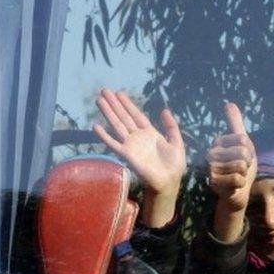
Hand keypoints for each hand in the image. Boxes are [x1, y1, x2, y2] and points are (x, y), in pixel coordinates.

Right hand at [93, 89, 184, 227]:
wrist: (169, 182)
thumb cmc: (174, 165)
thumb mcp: (177, 142)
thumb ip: (171, 126)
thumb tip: (164, 110)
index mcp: (150, 133)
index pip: (136, 115)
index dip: (128, 104)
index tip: (119, 93)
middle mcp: (138, 137)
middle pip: (124, 117)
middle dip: (114, 104)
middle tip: (104, 90)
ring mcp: (131, 145)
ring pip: (117, 126)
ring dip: (108, 114)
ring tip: (99, 101)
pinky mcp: (127, 155)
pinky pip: (113, 144)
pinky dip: (104, 136)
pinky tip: (96, 126)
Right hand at [207, 103, 255, 213]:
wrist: (237, 192)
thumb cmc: (240, 168)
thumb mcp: (243, 144)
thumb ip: (236, 125)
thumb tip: (229, 103)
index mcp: (218, 142)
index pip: (244, 140)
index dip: (250, 151)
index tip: (243, 158)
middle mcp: (211, 153)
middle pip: (243, 153)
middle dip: (247, 164)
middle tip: (240, 169)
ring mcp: (211, 168)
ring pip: (241, 166)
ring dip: (244, 174)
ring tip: (237, 176)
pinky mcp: (213, 182)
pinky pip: (238, 179)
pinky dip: (240, 184)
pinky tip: (233, 186)